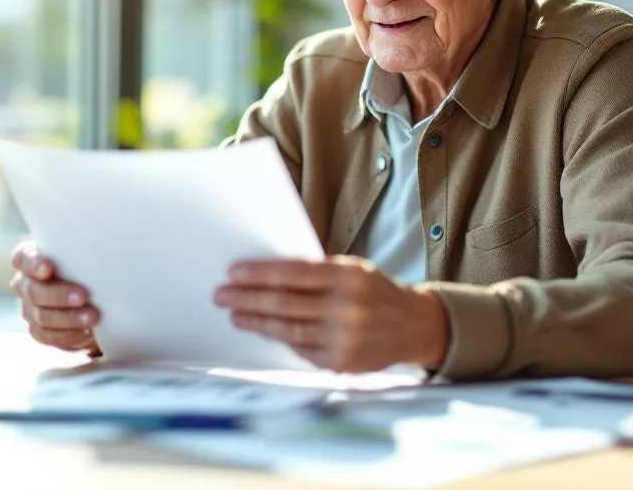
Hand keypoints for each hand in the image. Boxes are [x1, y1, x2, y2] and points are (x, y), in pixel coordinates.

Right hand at [9, 240, 100, 354]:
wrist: (96, 292)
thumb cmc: (89, 263)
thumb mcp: (85, 253)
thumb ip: (85, 249)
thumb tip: (107, 246)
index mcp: (30, 258)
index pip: (24, 258)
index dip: (34, 264)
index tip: (48, 268)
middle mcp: (25, 283)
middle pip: (34, 291)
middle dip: (58, 295)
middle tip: (82, 296)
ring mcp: (29, 309)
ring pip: (42, 316)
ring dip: (68, 318)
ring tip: (92, 317)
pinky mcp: (39, 331)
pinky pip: (49, 336)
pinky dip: (69, 335)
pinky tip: (87, 332)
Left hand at [212, 255, 448, 372]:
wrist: (411, 326)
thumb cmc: (373, 291)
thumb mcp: (353, 269)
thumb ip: (316, 272)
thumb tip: (265, 273)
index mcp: (348, 277)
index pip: (293, 273)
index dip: (259, 273)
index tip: (233, 273)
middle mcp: (346, 308)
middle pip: (284, 303)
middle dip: (246, 299)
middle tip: (220, 296)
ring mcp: (343, 339)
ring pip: (287, 330)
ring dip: (255, 322)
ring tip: (235, 314)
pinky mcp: (340, 363)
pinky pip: (300, 350)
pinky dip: (280, 339)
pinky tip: (262, 330)